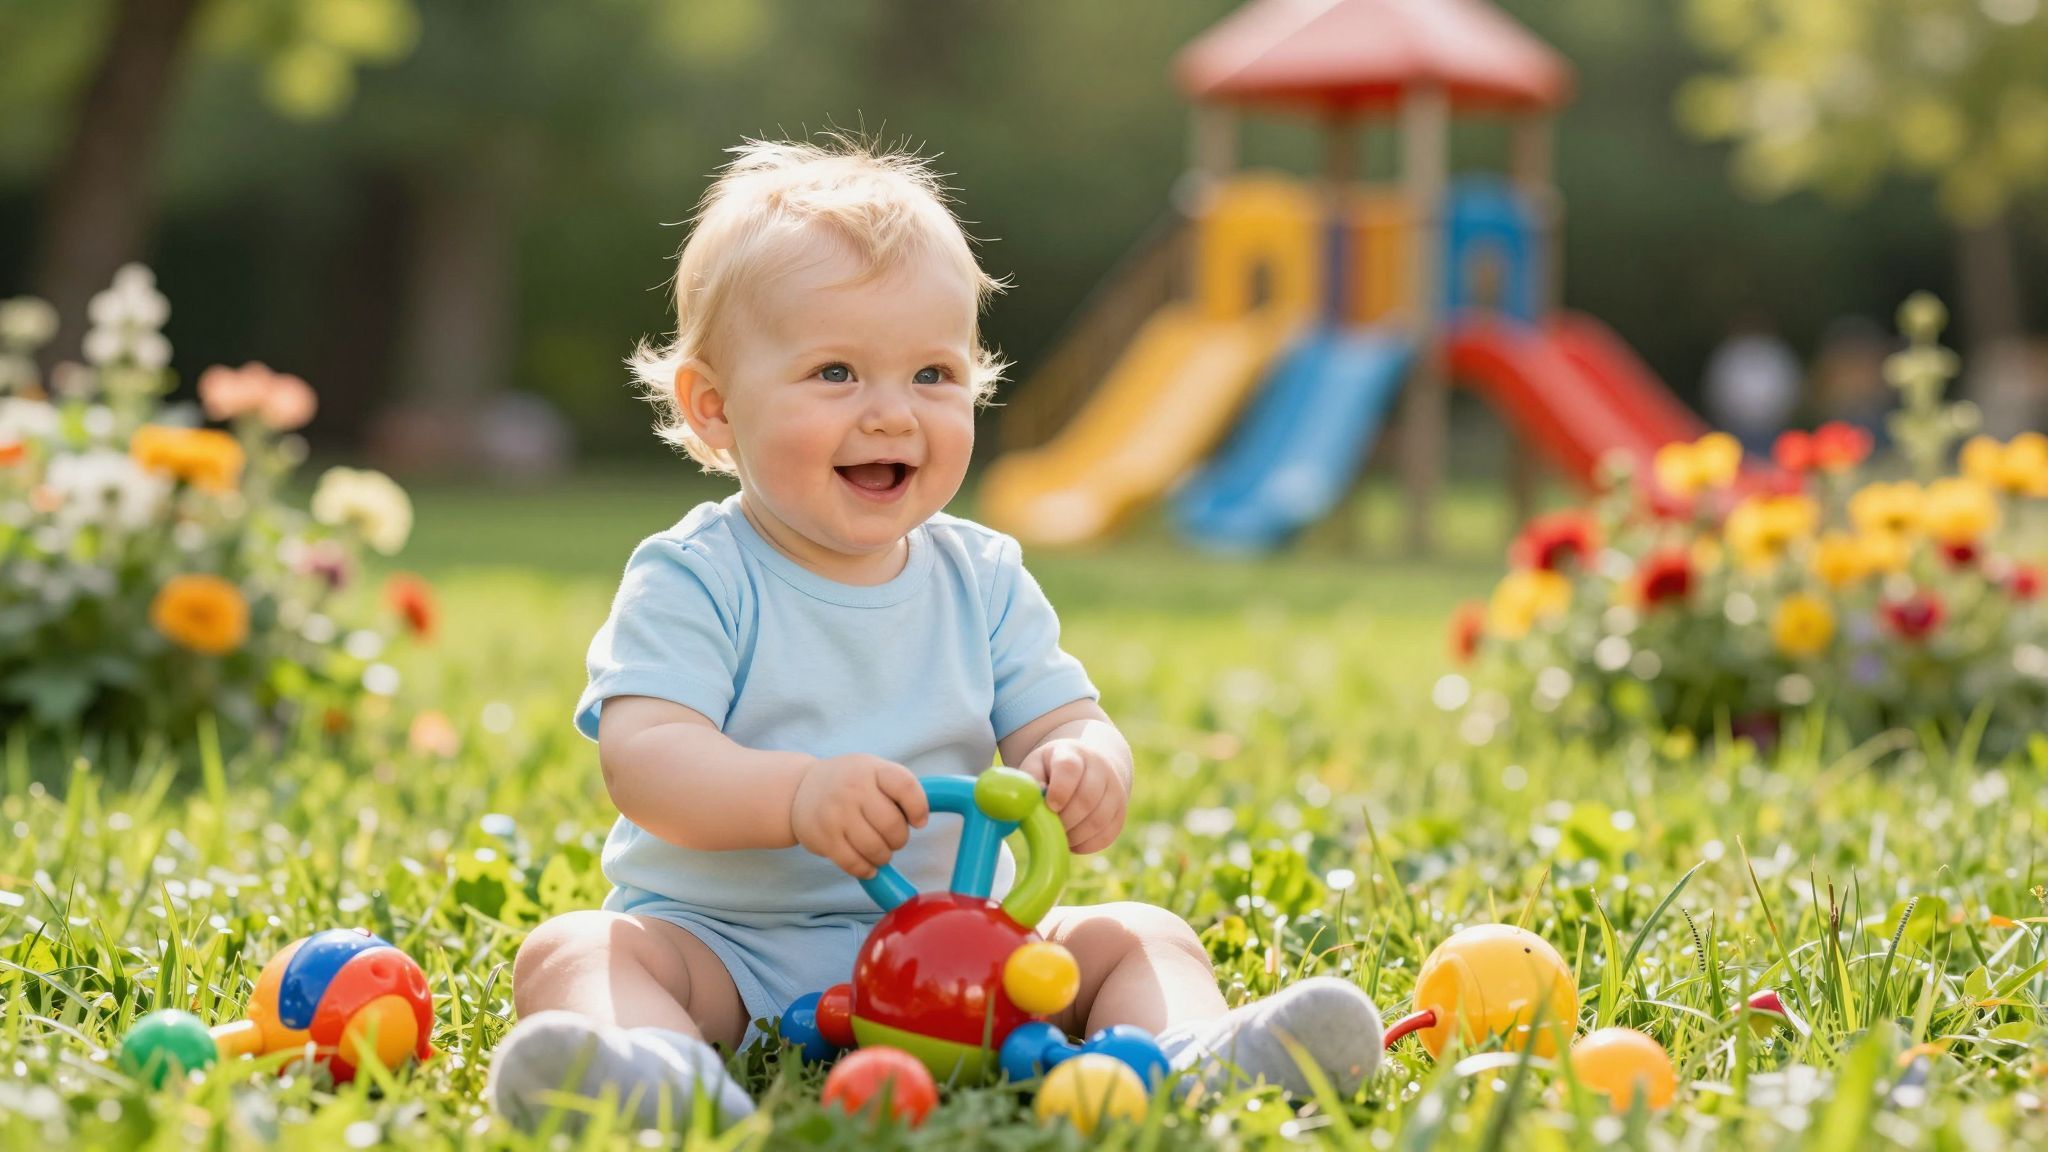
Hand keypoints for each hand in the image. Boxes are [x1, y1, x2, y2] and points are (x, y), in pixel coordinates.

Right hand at [791, 755, 929, 878]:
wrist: (799, 789)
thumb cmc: (848, 783)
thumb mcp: (872, 770)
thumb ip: (899, 788)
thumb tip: (923, 819)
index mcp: (872, 769)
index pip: (906, 787)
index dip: (919, 808)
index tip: (918, 821)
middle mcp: (853, 789)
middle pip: (893, 826)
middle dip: (899, 839)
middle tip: (893, 838)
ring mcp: (836, 814)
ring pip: (876, 849)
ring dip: (884, 856)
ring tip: (880, 851)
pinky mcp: (824, 838)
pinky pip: (854, 864)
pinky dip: (866, 869)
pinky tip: (867, 865)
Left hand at [1016, 739, 1126, 853]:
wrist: (1091, 766)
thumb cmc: (1053, 769)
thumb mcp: (1037, 765)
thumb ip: (1030, 779)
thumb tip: (1033, 800)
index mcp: (1073, 754)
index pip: (1070, 768)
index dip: (1059, 790)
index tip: (1050, 806)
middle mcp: (1100, 769)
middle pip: (1087, 799)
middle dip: (1064, 819)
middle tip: (1050, 826)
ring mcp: (1115, 790)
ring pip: (1098, 820)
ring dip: (1074, 835)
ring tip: (1060, 835)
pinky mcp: (1120, 812)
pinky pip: (1107, 835)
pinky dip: (1086, 845)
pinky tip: (1073, 841)